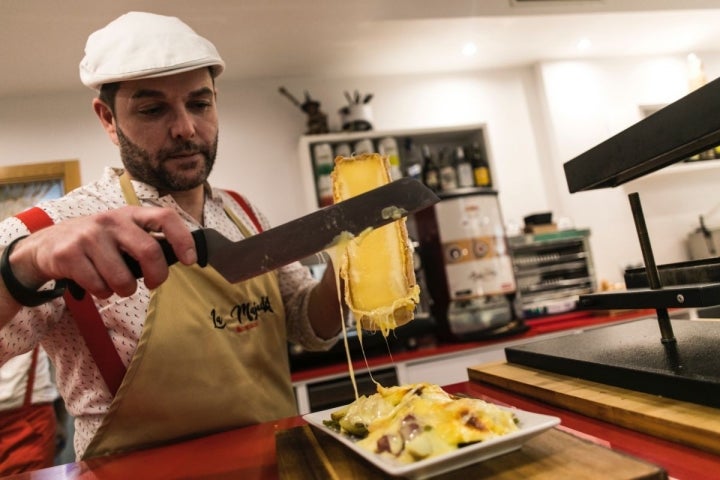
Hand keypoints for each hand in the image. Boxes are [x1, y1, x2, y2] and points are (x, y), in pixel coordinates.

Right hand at [6, 206, 196, 299]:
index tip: (190, 260)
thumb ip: (147, 240)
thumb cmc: (96, 242)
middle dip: (157, 276)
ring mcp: (88, 236)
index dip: (182, 239)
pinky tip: (94, 282)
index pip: (165, 217)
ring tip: (115, 282)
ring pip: (123, 278)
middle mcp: (111, 220)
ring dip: (124, 289)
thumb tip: (182, 257)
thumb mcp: (122, 232)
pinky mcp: (69, 254)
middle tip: (153, 284)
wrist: (46, 245)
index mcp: (130, 214)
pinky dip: (102, 292)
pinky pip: (99, 287)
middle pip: (149, 251)